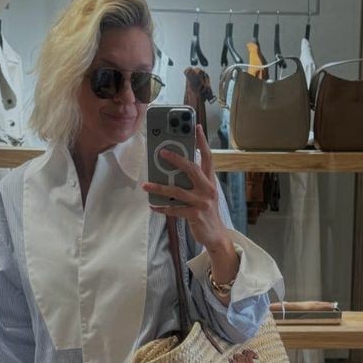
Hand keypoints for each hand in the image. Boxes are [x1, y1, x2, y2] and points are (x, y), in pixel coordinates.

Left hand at [142, 124, 227, 249]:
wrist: (216, 235)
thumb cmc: (206, 212)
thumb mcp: (203, 194)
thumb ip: (193, 182)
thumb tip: (171, 171)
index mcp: (210, 181)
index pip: (208, 157)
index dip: (202, 141)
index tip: (195, 127)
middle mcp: (208, 189)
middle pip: (192, 169)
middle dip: (176, 159)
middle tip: (162, 152)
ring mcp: (202, 202)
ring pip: (178, 191)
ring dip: (160, 187)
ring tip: (146, 185)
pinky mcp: (195, 215)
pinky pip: (175, 210)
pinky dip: (162, 208)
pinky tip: (152, 206)